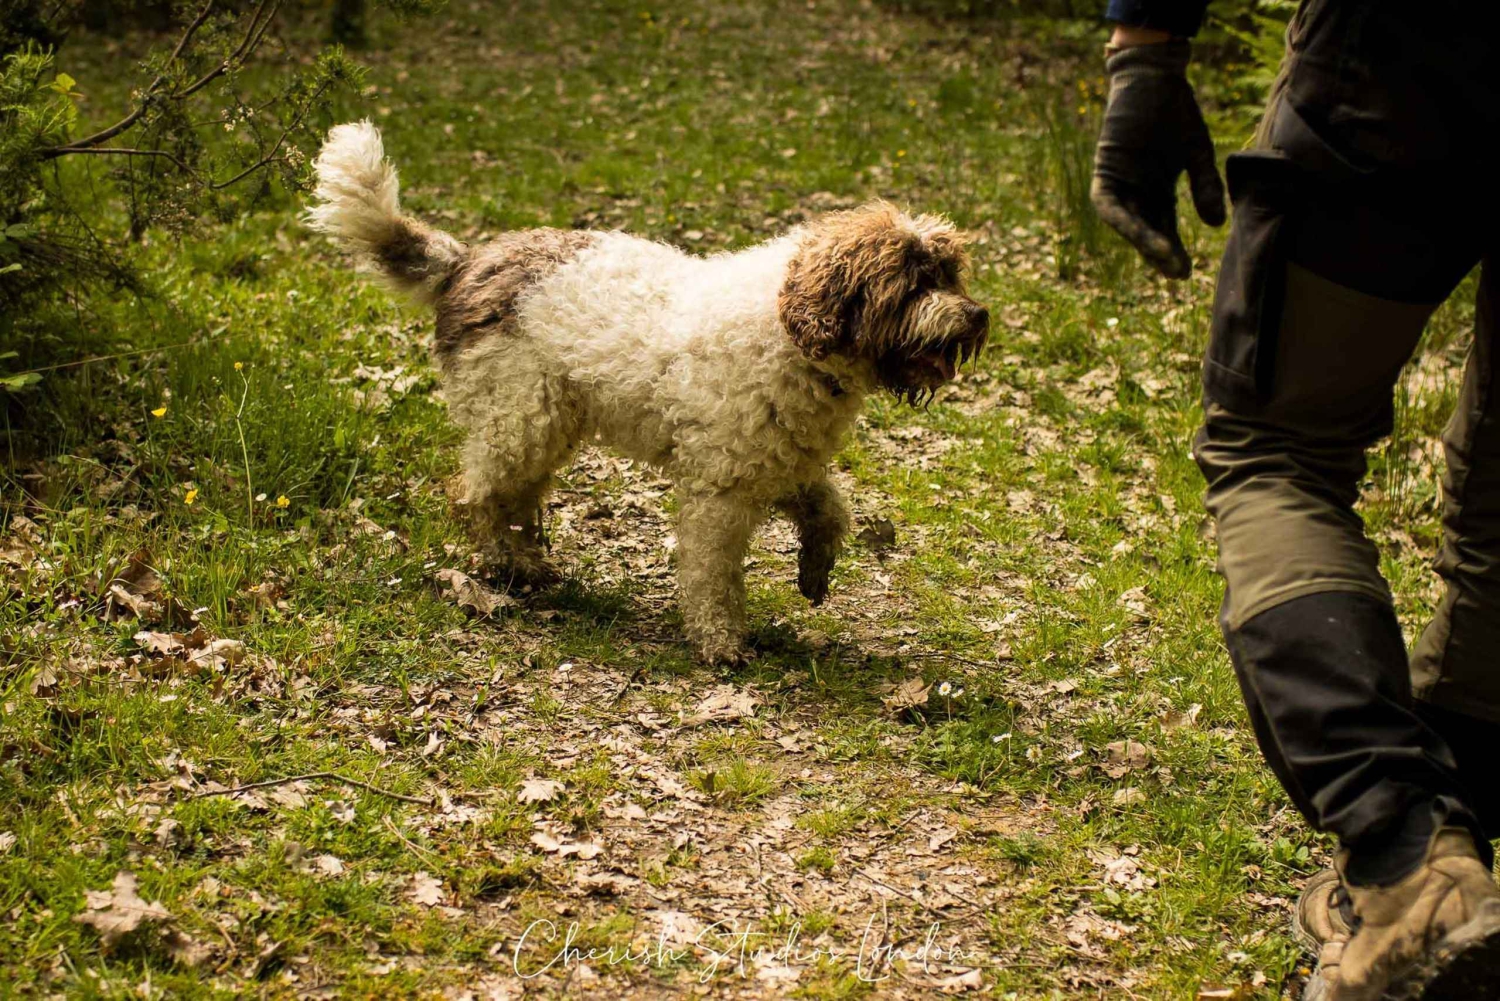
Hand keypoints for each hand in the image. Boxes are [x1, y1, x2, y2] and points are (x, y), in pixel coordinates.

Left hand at [1091, 38, 1225, 277]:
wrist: (1153, 76)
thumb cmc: (1174, 111)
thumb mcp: (1196, 151)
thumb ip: (1204, 186)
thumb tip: (1215, 225)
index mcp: (1157, 190)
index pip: (1164, 228)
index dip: (1172, 251)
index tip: (1185, 273)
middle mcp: (1136, 192)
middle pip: (1146, 231)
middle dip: (1159, 253)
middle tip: (1177, 272)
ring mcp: (1119, 182)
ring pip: (1128, 222)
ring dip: (1143, 241)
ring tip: (1163, 257)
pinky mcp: (1105, 171)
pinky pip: (1109, 204)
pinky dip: (1122, 219)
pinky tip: (1136, 233)